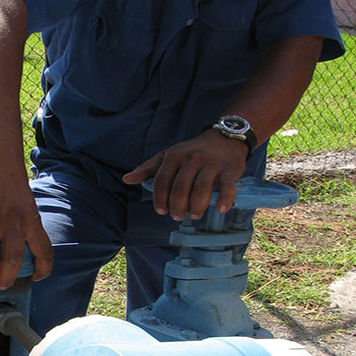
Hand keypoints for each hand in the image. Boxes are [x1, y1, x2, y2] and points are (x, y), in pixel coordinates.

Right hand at [0, 144, 52, 289]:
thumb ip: (20, 226)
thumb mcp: (25, 205)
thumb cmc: (10, 182)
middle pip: (13, 260)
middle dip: (4, 279)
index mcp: (31, 222)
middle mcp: (13, 223)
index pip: (44, 252)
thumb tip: (8, 248)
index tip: (36, 277)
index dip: (43, 269)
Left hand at [122, 130, 247, 220]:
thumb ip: (148, 168)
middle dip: (177, 206)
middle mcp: (191, 159)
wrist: (223, 139)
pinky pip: (227, 186)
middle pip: (180, 188)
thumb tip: (126, 179)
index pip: (162, 181)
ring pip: (201, 188)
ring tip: (194, 215)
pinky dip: (224, 199)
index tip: (161, 211)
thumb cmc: (191, 152)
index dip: (159, 199)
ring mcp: (211, 164)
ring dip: (196, 206)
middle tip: (177, 216)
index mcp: (173, 156)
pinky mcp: (229, 169)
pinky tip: (220, 210)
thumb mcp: (167, 156)